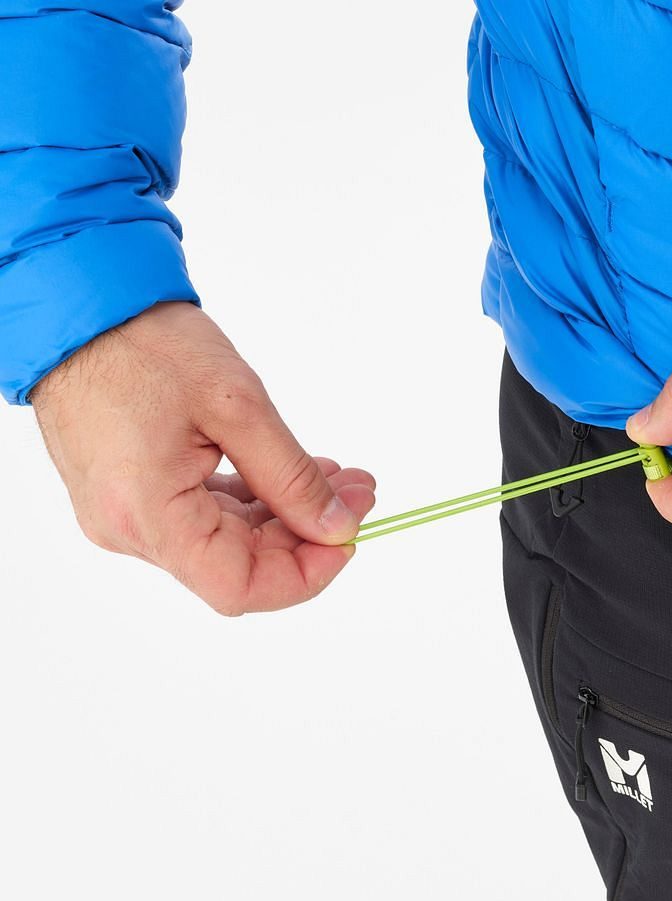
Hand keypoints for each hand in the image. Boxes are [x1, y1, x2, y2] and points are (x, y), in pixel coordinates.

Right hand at [33, 301, 375, 614]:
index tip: (348, 537)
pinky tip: (292, 473)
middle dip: (307, 532)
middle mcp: (131, 529)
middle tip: (359, 492)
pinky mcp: (136, 494)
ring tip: (336, 477)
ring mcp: (129, 514)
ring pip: (227, 541)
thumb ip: (291, 478)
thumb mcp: (238, 408)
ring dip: (286, 514)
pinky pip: (205, 514)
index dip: (305, 573)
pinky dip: (254, 500)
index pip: (240, 587)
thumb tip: (336, 526)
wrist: (79, 308)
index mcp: (148, 516)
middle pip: (239, 565)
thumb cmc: (143, 345)